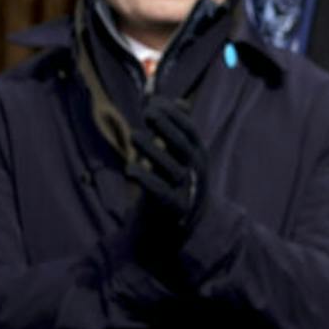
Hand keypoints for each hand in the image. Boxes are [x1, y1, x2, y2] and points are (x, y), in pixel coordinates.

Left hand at [127, 97, 207, 234]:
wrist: (179, 228)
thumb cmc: (175, 185)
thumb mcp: (179, 156)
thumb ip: (176, 130)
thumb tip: (178, 100)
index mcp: (198, 156)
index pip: (190, 131)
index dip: (174, 115)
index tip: (154, 102)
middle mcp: (196, 171)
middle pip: (183, 146)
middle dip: (167, 127)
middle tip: (147, 113)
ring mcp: (186, 190)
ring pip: (171, 167)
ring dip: (152, 149)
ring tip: (135, 136)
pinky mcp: (173, 209)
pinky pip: (160, 192)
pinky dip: (145, 179)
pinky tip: (130, 169)